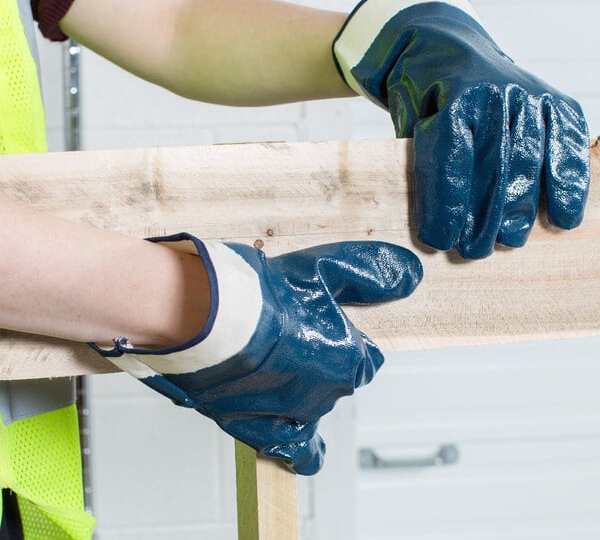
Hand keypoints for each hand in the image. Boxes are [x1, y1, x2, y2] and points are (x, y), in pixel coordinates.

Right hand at [90, 234, 421, 474]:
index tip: (326, 326)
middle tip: (292, 336)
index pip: (365, 358)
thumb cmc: (263, 294)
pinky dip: (298, 446)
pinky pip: (290, 448)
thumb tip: (411, 273)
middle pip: (337, 382)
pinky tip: (300, 444)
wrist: (205, 318)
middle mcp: (326, 394)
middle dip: (322, 361)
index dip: (346, 340)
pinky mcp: (256, 426)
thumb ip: (372, 273)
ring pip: (312, 410)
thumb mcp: (326, 269)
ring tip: (287, 371)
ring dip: (306, 395)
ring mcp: (291, 414)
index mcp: (347, 359)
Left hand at [333, 0, 589, 258]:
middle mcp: (495, 93)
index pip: (451, 161)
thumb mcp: (410, 125)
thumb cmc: (422, 97)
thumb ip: (423, 161)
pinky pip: (566, 145)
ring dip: (523, 209)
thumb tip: (438, 221)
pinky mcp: (554, 101)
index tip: (439, 240)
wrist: (447, 48)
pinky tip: (564, 217)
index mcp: (452, 99)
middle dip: (485, 217)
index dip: (446, 206)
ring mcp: (529, 94)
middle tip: (475, 250)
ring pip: (530, 161)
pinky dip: (568, 183)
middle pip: (494, 167)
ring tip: (510, 241)